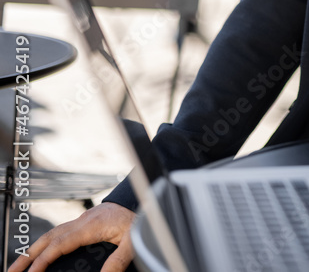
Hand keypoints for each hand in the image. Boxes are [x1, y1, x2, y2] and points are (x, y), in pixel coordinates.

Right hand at [8, 203, 134, 271]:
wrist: (141, 198)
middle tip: (12, 271)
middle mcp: (82, 222)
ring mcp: (81, 221)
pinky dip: (45, 244)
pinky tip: (41, 253)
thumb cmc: (137, 217)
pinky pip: (58, 233)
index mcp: (91, 226)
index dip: (44, 259)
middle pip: (48, 238)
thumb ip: (118, 260)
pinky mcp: (83, 222)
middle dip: (27, 256)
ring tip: (20, 266)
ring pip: (51, 235)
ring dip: (33, 250)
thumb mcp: (133, 241)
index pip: (60, 244)